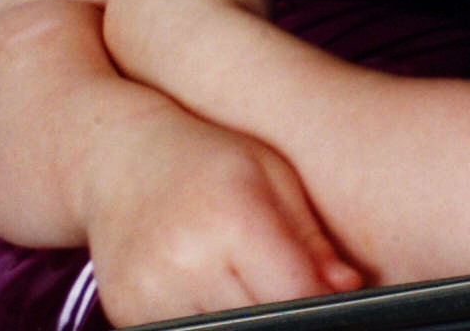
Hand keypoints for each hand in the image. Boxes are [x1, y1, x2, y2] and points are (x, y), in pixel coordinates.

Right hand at [81, 98, 362, 326]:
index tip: (332, 300)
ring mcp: (150, 294)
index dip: (319, 304)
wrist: (119, 155)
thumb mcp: (270, 173)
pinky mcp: (127, 315)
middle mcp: (187, 260)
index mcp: (233, 216)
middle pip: (261, 322)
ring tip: (246, 282)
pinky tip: (211, 291)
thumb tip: (349, 287)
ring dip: (246, 317)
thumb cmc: (207, 156)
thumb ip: (311, 236)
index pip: (294, 295)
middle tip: (292, 291)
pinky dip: (209, 319)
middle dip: (285, 313)